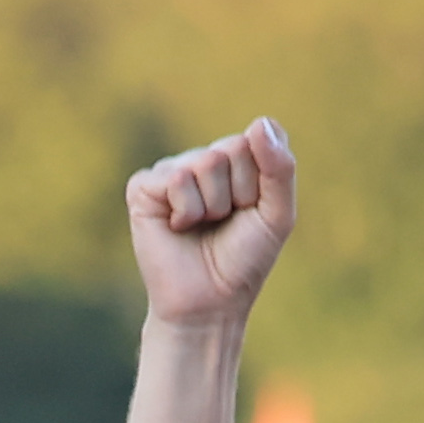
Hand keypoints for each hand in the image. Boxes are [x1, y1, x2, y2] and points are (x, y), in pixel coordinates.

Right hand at [130, 119, 295, 329]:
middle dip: (239, 194)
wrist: (211, 301)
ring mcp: (171, 171)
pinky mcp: (144, 186)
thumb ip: (279, 170)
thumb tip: (261, 121)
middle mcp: (201, 161)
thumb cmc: (244, 260)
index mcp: (235, 163)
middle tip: (227, 222)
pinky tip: (178, 227)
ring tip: (203, 226)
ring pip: (203, 163)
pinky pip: (175, 180)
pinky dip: (186, 211)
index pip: (256, 142)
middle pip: (231, 149)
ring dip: (213, 206)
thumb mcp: (277, 216)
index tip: (253, 211)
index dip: (261, 183)